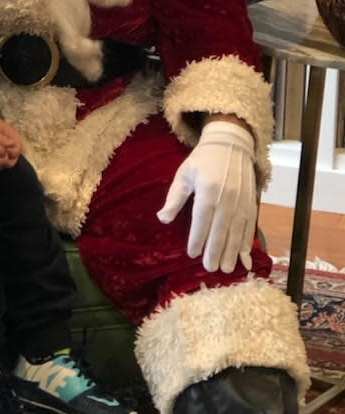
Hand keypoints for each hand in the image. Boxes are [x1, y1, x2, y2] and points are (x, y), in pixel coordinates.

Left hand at [156, 120, 256, 273]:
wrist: (231, 144)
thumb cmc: (203, 160)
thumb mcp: (184, 174)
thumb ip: (174, 198)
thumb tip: (162, 219)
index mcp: (208, 190)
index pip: (202, 220)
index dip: (197, 239)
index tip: (192, 254)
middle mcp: (227, 198)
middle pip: (221, 230)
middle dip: (215, 251)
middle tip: (210, 269)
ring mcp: (242, 201)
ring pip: (237, 232)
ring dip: (232, 252)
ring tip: (226, 268)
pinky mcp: (252, 203)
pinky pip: (250, 226)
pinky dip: (247, 242)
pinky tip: (244, 256)